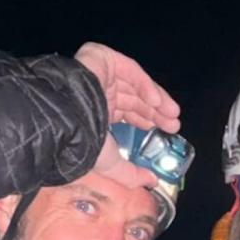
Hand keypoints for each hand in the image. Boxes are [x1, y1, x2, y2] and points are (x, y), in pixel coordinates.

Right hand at [74, 43, 180, 189]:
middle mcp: (97, 92)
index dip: (147, 120)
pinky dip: (145, 85)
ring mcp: (100, 73)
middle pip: (134, 99)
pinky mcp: (102, 58)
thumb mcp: (110, 164)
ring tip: (173, 114)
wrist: (65, 119)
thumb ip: (131, 174)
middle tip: (173, 124)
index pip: (126, 113)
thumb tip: (152, 182)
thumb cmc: (82, 143)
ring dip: (156, 100)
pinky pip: (130, 70)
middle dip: (155, 112)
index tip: (164, 130)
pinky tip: (157, 102)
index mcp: (95, 113)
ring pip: (135, 84)